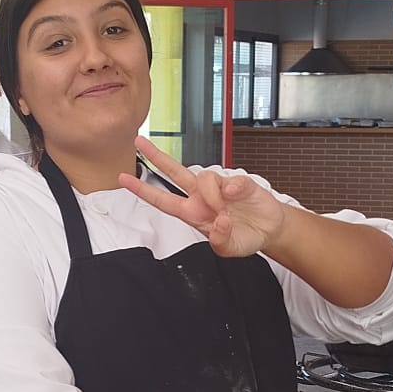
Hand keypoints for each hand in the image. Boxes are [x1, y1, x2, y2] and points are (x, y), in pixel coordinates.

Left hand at [118, 139, 288, 258]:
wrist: (269, 229)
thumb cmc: (245, 237)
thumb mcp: (230, 249)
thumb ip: (220, 242)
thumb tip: (218, 223)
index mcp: (193, 213)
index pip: (163, 200)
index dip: (143, 190)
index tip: (123, 179)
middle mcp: (202, 197)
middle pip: (174, 173)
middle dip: (156, 157)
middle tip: (139, 142)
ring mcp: (219, 187)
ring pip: (204, 177)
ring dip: (212, 195)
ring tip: (225, 212)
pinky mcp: (238, 181)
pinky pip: (230, 180)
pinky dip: (233, 189)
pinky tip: (236, 198)